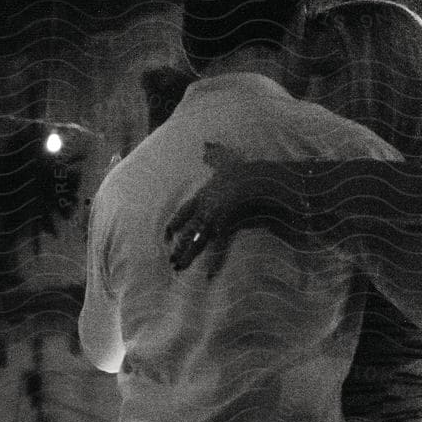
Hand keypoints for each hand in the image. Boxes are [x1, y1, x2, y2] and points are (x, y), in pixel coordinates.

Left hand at [165, 142, 273, 276]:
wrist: (254, 177)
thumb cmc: (242, 168)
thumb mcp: (225, 159)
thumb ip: (214, 154)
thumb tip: (206, 145)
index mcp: (202, 195)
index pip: (183, 212)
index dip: (175, 224)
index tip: (166, 235)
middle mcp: (204, 208)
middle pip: (187, 231)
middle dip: (178, 246)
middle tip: (170, 260)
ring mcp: (212, 219)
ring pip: (196, 241)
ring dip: (187, 256)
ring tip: (179, 268)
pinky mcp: (225, 227)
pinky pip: (218, 248)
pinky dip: (215, 263)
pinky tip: (208, 276)